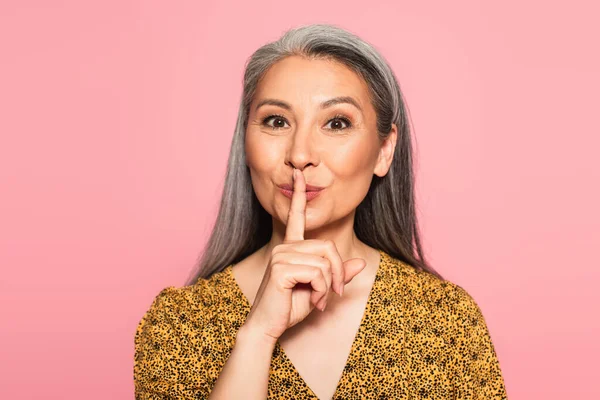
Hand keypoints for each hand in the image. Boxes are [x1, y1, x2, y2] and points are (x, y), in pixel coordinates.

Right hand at [243, 168, 366, 340]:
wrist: (267, 327)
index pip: (296, 216)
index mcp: (291, 247)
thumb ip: (338, 274)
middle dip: (338, 273)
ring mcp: (281, 255)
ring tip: (319, 300)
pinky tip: (313, 302)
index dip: (300, 195)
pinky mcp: (281, 268)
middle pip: (328, 247)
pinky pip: (318, 273)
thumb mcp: (320, 289)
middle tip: (333, 293)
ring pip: (325, 262)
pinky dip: (322, 291)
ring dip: (329, 286)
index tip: (298, 174)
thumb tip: (360, 262)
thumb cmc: (289, 307)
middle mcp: (285, 246)